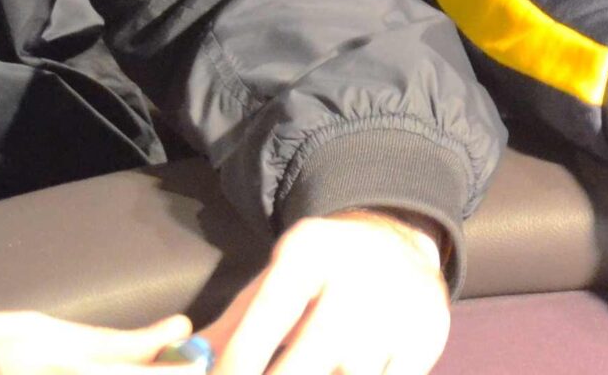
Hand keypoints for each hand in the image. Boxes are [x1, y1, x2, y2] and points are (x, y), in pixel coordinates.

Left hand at [203, 209, 451, 374]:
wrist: (399, 244)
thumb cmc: (318, 275)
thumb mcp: (275, 279)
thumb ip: (231, 329)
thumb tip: (182, 369)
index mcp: (310, 255)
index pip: (262, 325)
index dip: (236, 368)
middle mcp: (356, 282)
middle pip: (302, 367)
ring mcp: (395, 316)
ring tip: (313, 372)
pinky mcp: (424, 344)